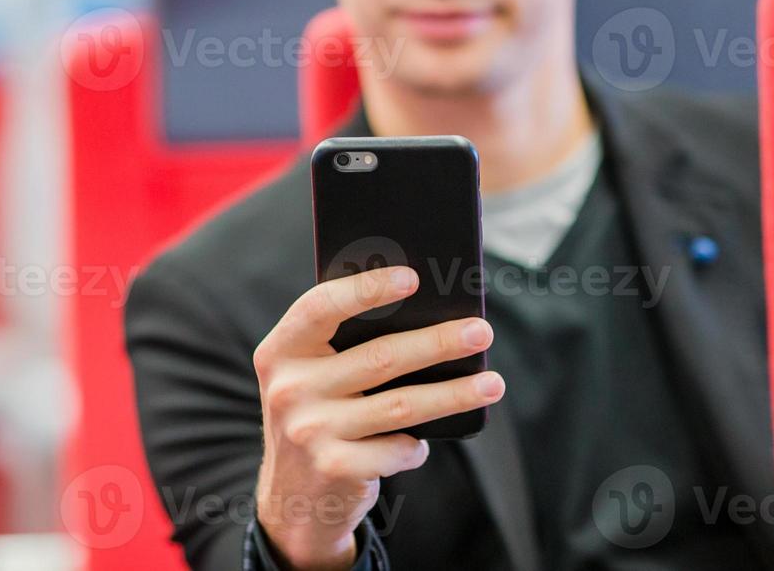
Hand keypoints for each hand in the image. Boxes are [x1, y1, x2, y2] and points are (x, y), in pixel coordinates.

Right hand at [251, 264, 503, 569]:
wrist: (293, 497)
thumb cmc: (318, 414)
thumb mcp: (312, 375)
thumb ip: (345, 343)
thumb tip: (427, 313)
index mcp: (281, 350)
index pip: (321, 307)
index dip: (366, 289)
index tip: (413, 277)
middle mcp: (289, 388)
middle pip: (380, 357)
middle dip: (438, 342)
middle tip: (482, 331)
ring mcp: (310, 431)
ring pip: (401, 404)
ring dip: (454, 393)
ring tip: (492, 383)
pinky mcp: (334, 468)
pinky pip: (397, 448)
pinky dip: (417, 445)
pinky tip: (424, 442)